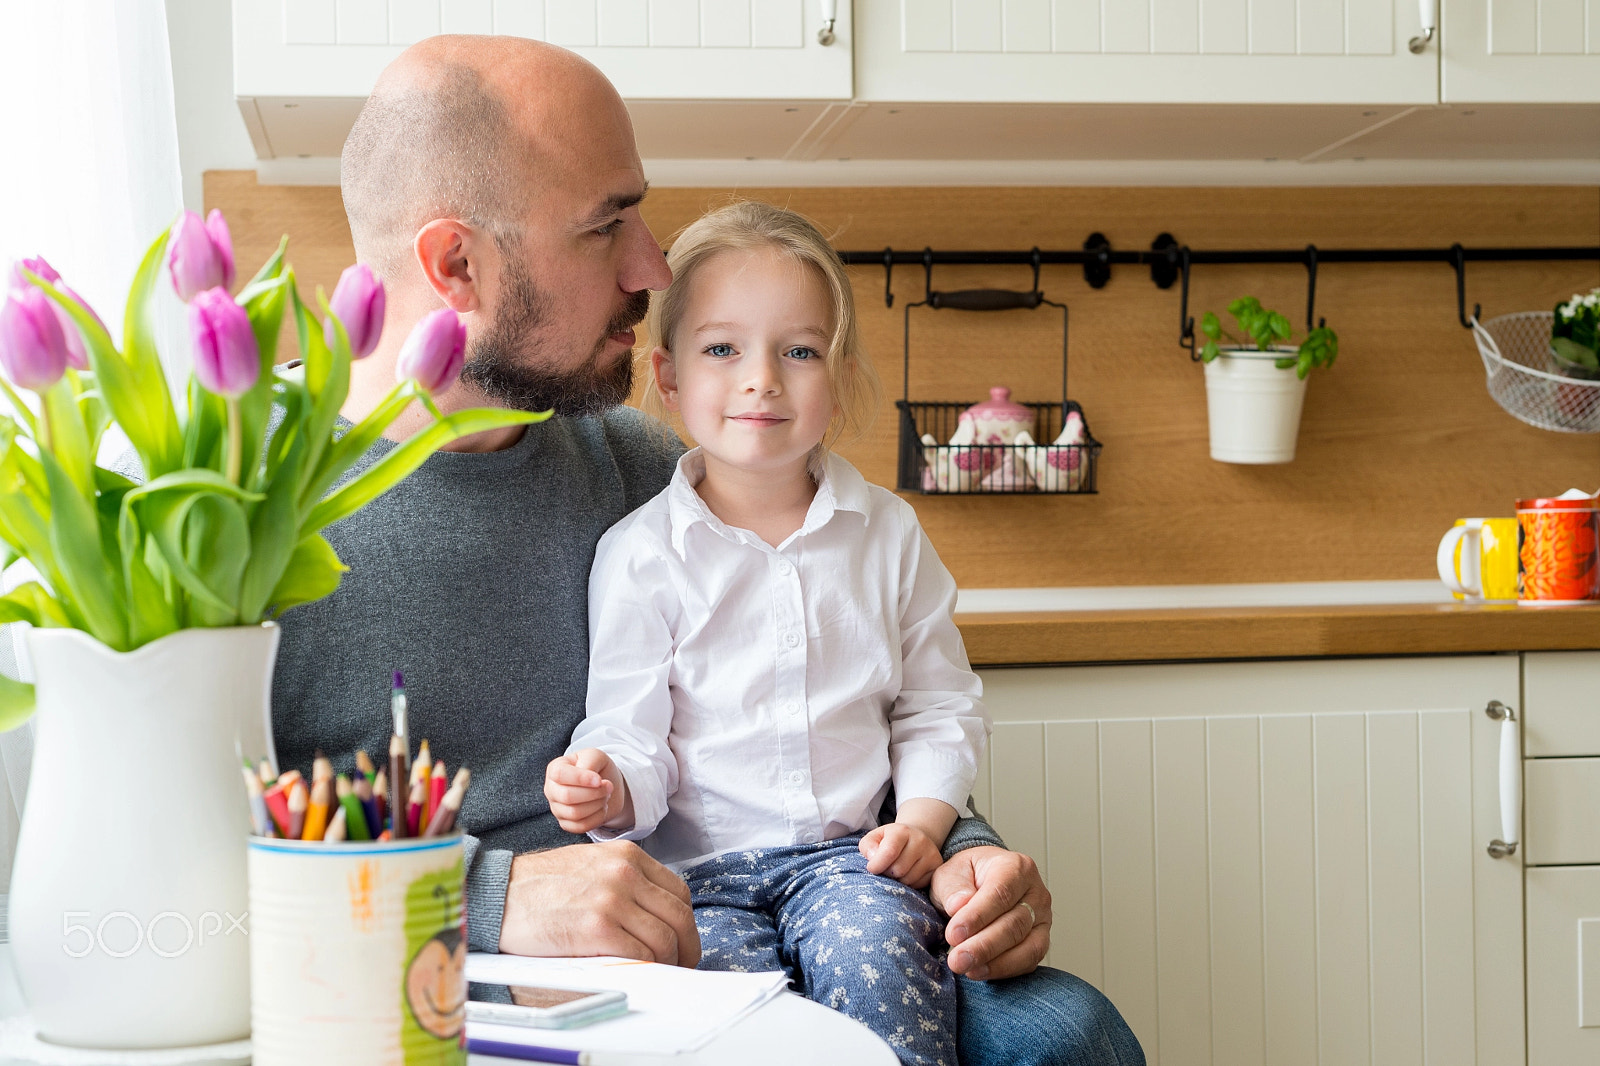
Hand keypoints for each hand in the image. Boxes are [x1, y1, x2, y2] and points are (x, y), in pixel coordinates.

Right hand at [498, 841, 701, 967]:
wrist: (500, 894)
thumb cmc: (539, 885)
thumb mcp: (591, 865)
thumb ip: (624, 879)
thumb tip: (653, 912)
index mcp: (626, 856)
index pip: (677, 891)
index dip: (685, 921)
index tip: (682, 939)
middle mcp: (624, 873)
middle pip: (679, 915)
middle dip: (687, 946)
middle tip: (682, 963)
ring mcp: (612, 899)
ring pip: (665, 938)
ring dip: (668, 962)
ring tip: (659, 972)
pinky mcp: (597, 928)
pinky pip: (641, 954)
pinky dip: (646, 967)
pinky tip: (638, 971)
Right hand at [544, 748, 627, 832]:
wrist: (605, 785)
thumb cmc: (597, 768)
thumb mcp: (595, 756)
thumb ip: (590, 762)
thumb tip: (591, 779)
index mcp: (555, 769)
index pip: (560, 774)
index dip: (581, 778)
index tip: (599, 779)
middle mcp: (551, 790)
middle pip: (567, 796)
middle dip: (594, 792)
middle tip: (608, 786)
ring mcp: (557, 809)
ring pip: (575, 813)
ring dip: (598, 804)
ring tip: (606, 795)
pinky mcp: (566, 824)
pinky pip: (580, 826)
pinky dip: (597, 817)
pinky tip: (602, 807)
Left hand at [859, 823, 942, 888]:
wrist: (915, 839)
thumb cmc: (890, 841)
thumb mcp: (875, 838)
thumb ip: (868, 846)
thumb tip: (872, 858)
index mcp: (902, 831)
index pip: (889, 852)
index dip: (877, 865)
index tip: (871, 868)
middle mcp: (920, 841)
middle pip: (898, 870)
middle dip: (887, 873)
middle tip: (886, 868)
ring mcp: (931, 854)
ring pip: (908, 880)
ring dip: (897, 880)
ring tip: (896, 871)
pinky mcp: (937, 867)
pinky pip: (918, 885)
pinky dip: (909, 884)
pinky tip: (908, 874)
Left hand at [929, 846, 1050, 980]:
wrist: (978, 884)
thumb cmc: (966, 878)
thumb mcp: (950, 873)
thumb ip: (953, 887)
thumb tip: (958, 906)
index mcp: (1016, 867)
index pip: (1000, 893)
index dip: (977, 917)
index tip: (953, 934)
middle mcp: (1036, 892)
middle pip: (1015, 924)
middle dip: (984, 946)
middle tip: (957, 960)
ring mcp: (1042, 919)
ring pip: (1027, 946)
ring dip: (995, 962)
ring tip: (967, 969)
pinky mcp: (1040, 941)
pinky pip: (1028, 961)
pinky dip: (1004, 970)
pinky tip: (980, 971)